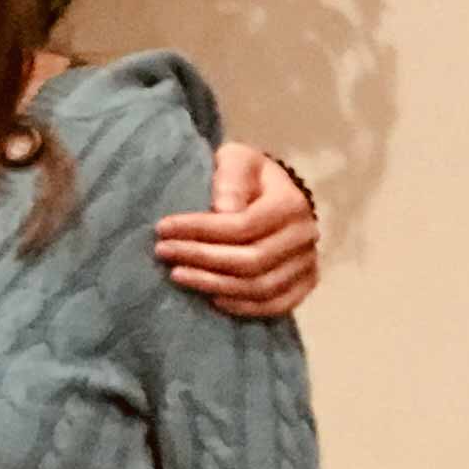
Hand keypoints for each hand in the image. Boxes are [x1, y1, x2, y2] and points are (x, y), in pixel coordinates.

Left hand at [157, 143, 317, 318]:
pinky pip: (277, 305)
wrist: (271, 193)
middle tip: (163, 252)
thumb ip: (230, 178)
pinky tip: (212, 299)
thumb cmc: (246, 175)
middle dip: (200, 258)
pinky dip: (243, 307)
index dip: (199, 230)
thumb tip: (223, 210)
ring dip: (214, 285)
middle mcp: (305, 235)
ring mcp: (307, 262)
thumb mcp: (236, 160)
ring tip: (178, 275)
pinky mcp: (304, 283)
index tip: (161, 228)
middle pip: (251, 260)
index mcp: (291, 203)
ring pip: (260, 287)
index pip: (241, 225)